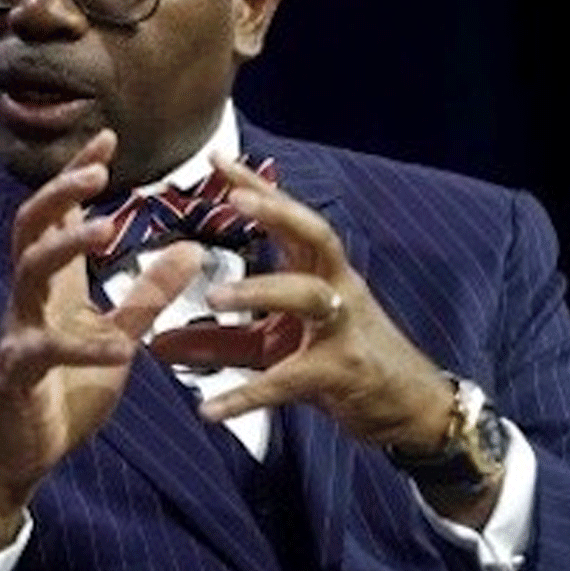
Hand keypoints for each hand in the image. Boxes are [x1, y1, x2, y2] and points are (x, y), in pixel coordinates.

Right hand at [0, 130, 201, 562]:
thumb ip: (148, 295)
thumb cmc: (65, 389)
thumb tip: (189, 249)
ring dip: (67, 246)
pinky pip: (46, 351)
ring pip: (29, 271)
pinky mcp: (20, 374)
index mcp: (55, 285)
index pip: (61, 215)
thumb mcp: (118, 336)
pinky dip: (86, 348)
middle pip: (32, 225)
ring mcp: (19, 332)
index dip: (78, 175)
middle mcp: (30, 298)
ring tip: (109, 231)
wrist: (20, 452)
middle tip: (98, 172)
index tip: (106, 138)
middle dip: (62, 194)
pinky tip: (121, 350)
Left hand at [173, 153, 454, 453]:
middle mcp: (338, 290)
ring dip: (263, 290)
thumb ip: (219, 341)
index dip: (257, 188)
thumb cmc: (345, 363)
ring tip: (215, 297)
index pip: (289, 219)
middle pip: (315, 236)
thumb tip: (158, 343)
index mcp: (321, 273)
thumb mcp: (276, 348)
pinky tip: (211, 409)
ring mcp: (343, 329)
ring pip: (309, 296)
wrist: (410, 407)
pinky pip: (291, 379)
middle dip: (279, 213)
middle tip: (237, 199)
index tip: (218, 160)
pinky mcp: (342, 373)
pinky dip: (249, 396)